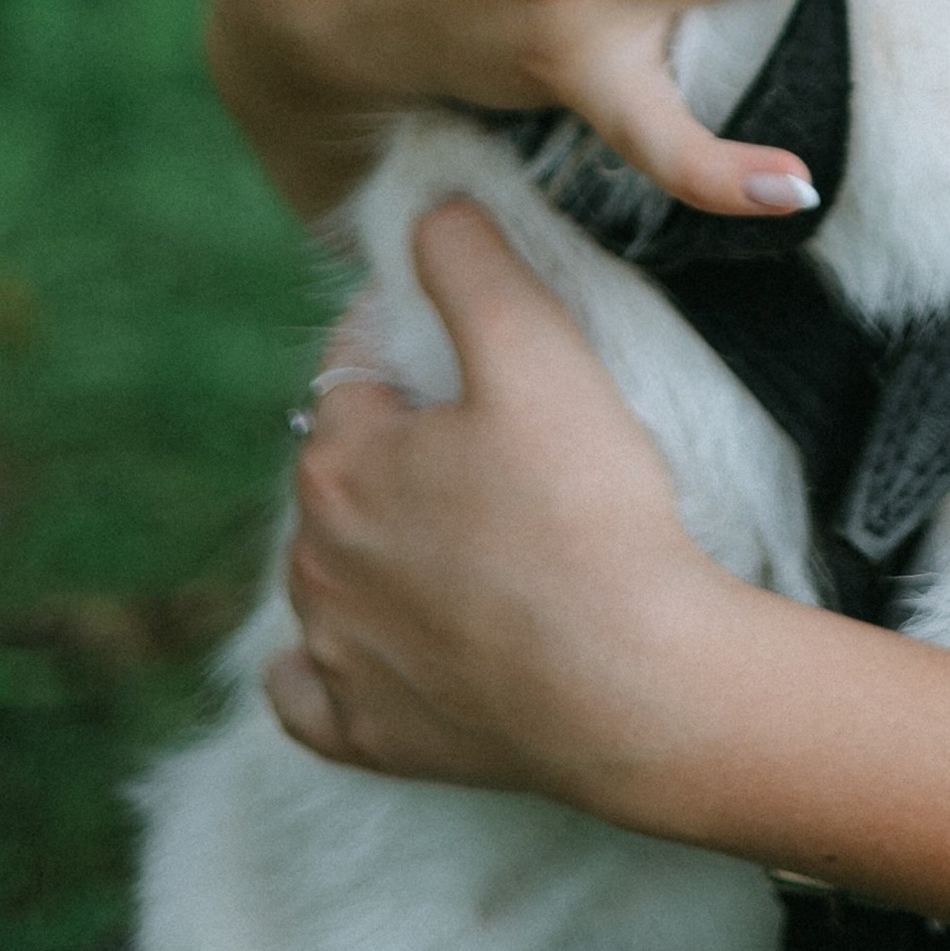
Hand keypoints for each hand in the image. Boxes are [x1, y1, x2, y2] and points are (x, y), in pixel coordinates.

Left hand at [266, 200, 736, 810]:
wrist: (637, 684)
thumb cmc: (588, 511)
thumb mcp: (536, 349)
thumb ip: (471, 263)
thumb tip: (429, 212)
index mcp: (341, 462)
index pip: (351, 368)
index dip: (405, 339)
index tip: (466, 341)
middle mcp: (316, 560)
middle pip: (337, 470)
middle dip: (389, 441)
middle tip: (477, 436)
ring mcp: (339, 658)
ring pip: (325, 574)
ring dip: (367, 544)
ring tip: (454, 529)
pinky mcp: (370, 737)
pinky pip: (312, 694)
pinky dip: (330, 664)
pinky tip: (374, 642)